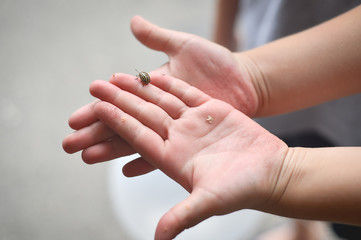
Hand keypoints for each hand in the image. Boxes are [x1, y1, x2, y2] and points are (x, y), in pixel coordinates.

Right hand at [62, 16, 259, 162]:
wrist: (247, 83)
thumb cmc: (219, 65)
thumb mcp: (186, 47)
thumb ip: (159, 38)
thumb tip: (132, 21)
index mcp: (154, 91)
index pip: (120, 103)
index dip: (97, 110)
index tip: (74, 118)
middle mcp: (159, 112)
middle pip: (121, 125)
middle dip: (94, 134)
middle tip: (68, 144)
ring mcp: (174, 129)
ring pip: (136, 140)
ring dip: (111, 149)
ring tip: (87, 158)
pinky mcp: (190, 142)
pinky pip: (164, 155)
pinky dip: (144, 162)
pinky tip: (125, 169)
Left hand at [67, 73, 287, 239]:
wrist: (272, 173)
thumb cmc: (244, 189)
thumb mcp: (211, 201)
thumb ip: (183, 216)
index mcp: (173, 158)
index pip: (137, 135)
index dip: (117, 121)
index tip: (96, 107)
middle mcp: (179, 139)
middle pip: (143, 115)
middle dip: (119, 100)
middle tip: (95, 85)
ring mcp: (194, 124)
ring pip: (160, 102)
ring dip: (139, 89)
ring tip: (118, 76)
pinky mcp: (212, 111)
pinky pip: (186, 93)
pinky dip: (170, 83)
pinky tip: (153, 75)